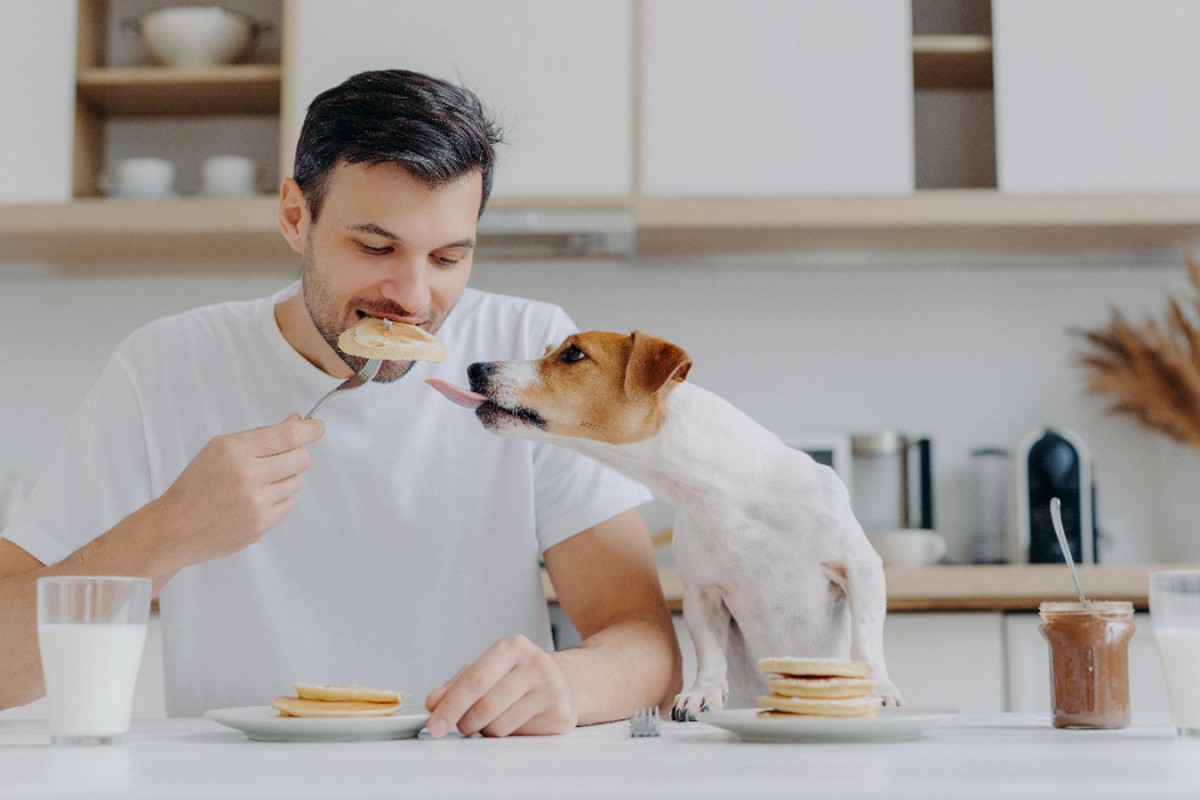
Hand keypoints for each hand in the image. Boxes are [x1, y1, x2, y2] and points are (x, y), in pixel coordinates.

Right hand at [148, 413, 322, 566]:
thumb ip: (261, 435)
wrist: (175, 528)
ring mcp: (255, 503)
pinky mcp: (260, 525)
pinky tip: (256, 502)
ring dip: (285, 480)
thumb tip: (297, 421)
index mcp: (234, 450)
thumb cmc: (198, 484)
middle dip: (295, 457)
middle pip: (301, 459)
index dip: (310, 430)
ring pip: (297, 483)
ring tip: (259, 484)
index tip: (317, 428)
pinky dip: (278, 501)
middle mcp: (246, 475)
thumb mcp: (221, 449)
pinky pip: (288, 505)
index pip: (288, 435)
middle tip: (278, 461)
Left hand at [424, 634, 577, 737]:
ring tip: (493, 718)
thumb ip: (457, 685)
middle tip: (462, 725)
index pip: (474, 680)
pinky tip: (515, 721)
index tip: (434, 725)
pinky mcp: (562, 715)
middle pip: (485, 706)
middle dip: (465, 722)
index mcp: (513, 646)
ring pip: (499, 726)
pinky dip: (507, 735)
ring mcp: (553, 690)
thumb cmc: (518, 676)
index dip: (450, 706)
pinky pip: (518, 736)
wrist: (566, 681)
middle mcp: (536, 664)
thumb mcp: (487, 669)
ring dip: (485, 730)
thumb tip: (434, 703)